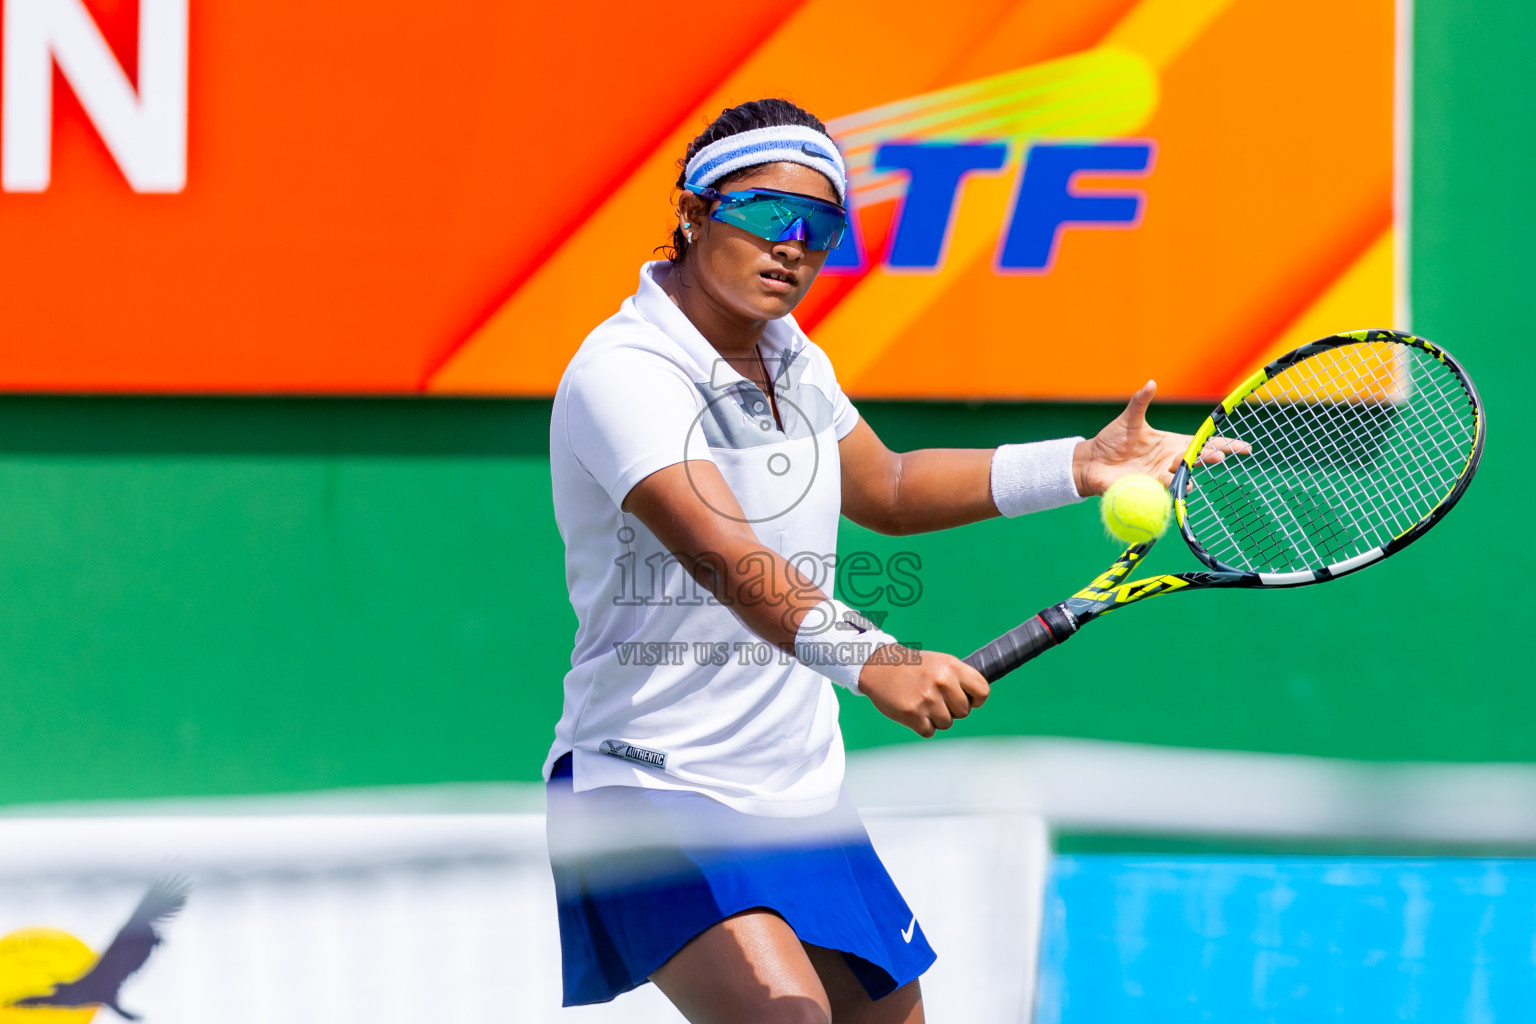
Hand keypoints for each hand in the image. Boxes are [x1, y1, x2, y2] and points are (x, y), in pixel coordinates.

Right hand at [857, 648, 989, 737]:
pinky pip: (929, 731)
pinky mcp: (913, 714)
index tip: (966, 699)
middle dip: (952, 710)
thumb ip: (959, 678)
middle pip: (964, 712)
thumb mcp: (940, 663)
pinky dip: (921, 726)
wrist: (879, 666)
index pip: (982, 691)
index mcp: (952, 667)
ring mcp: (928, 699)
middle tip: (935, 699)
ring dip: (935, 718)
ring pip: (947, 723)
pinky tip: (913, 711)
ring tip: (922, 703)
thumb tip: (978, 699)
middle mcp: (942, 682)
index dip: (975, 699)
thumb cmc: (913, 667)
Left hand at [1073, 380, 1247, 495]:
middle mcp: (1170, 461)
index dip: (1224, 445)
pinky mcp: (1147, 488)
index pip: (1202, 443)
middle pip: (1197, 460)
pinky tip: (1179, 485)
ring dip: (1187, 472)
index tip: (1245, 447)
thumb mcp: (1128, 419)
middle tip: (1219, 455)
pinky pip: (1163, 490)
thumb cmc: (1111, 440)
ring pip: (1181, 475)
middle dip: (1209, 457)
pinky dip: (1171, 488)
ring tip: (1189, 467)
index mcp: (1171, 443)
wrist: (1092, 461)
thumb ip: (1140, 402)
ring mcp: (1160, 476)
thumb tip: (1151, 382)